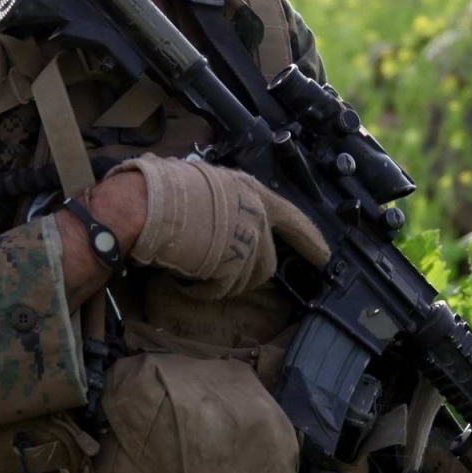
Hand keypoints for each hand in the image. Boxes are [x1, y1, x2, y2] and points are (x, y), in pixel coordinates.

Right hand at [110, 154, 328, 300]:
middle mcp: (257, 215)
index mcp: (251, 190)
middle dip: (242, 270)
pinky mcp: (235, 267)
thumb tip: (218, 215)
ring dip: (219, 280)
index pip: (292, 217)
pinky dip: (202, 289)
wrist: (147, 204)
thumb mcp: (202, 182)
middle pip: (265, 261)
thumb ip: (223, 201)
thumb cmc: (162, 187)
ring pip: (244, 280)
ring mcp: (248, 242)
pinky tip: (184, 275)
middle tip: (211, 266)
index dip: (309, 239)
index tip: (324, 256)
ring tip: (190, 265)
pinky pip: (222, 290)